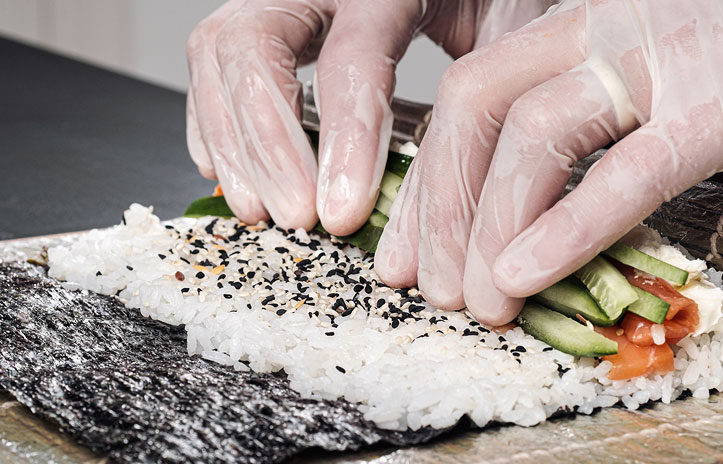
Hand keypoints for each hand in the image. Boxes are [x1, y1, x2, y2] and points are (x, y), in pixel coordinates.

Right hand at [185, 0, 554, 231]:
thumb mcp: (503, 27)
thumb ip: (481, 92)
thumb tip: (454, 190)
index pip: (350, 58)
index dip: (342, 144)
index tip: (339, 215)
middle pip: (253, 48)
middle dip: (266, 146)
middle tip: (294, 216)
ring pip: (216, 56)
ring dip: (232, 144)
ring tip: (257, 210)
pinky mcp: (258, 19)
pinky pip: (210, 64)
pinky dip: (214, 124)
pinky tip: (230, 170)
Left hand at [376, 0, 722, 324]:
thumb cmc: (718, 85)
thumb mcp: (629, 105)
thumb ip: (567, 153)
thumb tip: (497, 238)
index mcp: (580, 32)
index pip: (467, 99)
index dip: (424, 184)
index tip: (402, 255)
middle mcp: (610, 31)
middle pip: (478, 110)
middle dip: (440, 210)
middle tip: (434, 291)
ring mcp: (670, 55)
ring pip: (535, 133)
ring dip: (491, 228)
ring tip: (482, 303)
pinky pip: (632, 168)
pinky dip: (571, 226)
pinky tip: (526, 273)